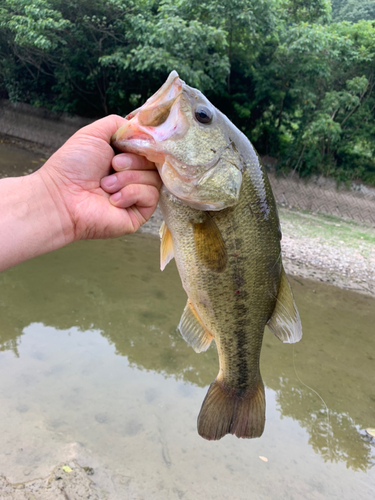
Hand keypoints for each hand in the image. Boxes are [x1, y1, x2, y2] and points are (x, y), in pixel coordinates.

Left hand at [37, 114, 160, 242]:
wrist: (63, 196)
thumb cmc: (73, 166)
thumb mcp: (94, 133)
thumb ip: (119, 125)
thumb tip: (143, 129)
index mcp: (124, 158)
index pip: (149, 148)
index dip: (142, 145)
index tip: (125, 146)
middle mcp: (133, 176)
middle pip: (154, 162)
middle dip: (132, 161)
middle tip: (112, 166)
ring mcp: (137, 196)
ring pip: (154, 178)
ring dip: (127, 178)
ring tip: (106, 186)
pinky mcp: (140, 213)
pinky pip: (151, 196)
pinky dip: (131, 193)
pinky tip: (113, 200)